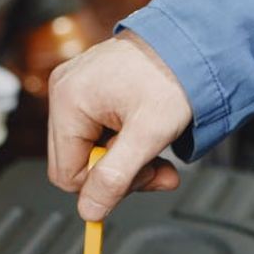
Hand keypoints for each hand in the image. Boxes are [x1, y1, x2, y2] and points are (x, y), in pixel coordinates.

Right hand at [47, 30, 192, 220]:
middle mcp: (63, 91)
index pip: (67, 174)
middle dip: (119, 173)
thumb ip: (116, 178)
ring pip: (89, 150)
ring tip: (156, 147)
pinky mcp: (88, 88)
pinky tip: (145, 132)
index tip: (141, 177)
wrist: (190, 43)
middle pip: (76, 163)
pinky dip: (124, 141)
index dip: (104, 186)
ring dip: (126, 160)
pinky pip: (96, 131)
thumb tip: (89, 211)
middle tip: (156, 167)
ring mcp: (74, 88)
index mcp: (69, 101)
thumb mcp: (148, 135)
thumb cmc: (173, 76)